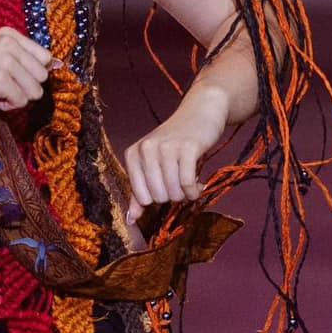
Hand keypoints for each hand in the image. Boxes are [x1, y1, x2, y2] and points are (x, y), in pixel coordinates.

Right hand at [0, 28, 53, 114]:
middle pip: (42, 77)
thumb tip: (55, 65)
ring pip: (35, 92)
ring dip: (15, 98)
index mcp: (9, 34)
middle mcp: (9, 43)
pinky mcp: (0, 80)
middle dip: (23, 87)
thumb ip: (20, 57)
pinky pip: (21, 102)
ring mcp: (5, 60)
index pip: (45, 58)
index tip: (6, 74)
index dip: (29, 74)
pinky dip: (6, 106)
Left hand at [123, 86, 231, 220]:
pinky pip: (188, 184)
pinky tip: (199, 185)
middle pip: (159, 196)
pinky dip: (195, 191)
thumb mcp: (153, 164)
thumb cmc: (175, 142)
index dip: (158, 198)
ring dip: (186, 194)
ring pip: (174, 192)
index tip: (166, 188)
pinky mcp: (188, 147)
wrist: (200, 112)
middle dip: (173, 196)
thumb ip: (140, 192)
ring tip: (191, 182)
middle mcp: (146, 148)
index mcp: (133, 154)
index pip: (142, 197)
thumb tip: (131, 220)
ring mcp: (167, 147)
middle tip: (181, 182)